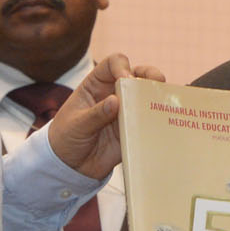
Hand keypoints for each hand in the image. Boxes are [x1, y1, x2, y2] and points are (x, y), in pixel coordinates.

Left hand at [47, 53, 165, 178]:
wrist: (71, 166)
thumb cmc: (66, 139)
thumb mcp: (76, 126)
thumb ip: (95, 114)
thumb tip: (115, 101)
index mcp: (96, 85)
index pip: (112, 64)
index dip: (122, 66)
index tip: (126, 79)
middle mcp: (114, 94)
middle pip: (137, 74)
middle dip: (150, 74)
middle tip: (157, 82)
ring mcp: (126, 111)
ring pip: (148, 96)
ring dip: (157, 97)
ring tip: (163, 103)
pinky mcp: (134, 129)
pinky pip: (150, 122)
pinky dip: (159, 120)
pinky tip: (164, 123)